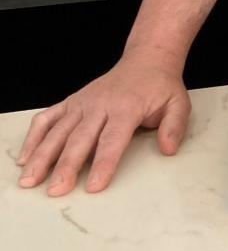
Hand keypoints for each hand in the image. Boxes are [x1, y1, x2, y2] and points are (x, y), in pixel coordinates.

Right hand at [15, 56, 190, 196]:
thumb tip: (167, 149)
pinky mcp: (71, 102)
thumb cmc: (160, 87)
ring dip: (42, 155)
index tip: (93, 186)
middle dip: (66, 166)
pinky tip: (25, 157)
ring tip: (30, 180)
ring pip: (58, 130)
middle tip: (55, 190)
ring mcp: (82, 103)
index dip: (103, 164)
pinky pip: (48, 117)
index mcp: (127, 107)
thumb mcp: (178, 104)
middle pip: (80, 139)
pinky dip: (34, 136)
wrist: (146, 60)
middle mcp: (100, 104)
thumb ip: (174, 127)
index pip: (112, 140)